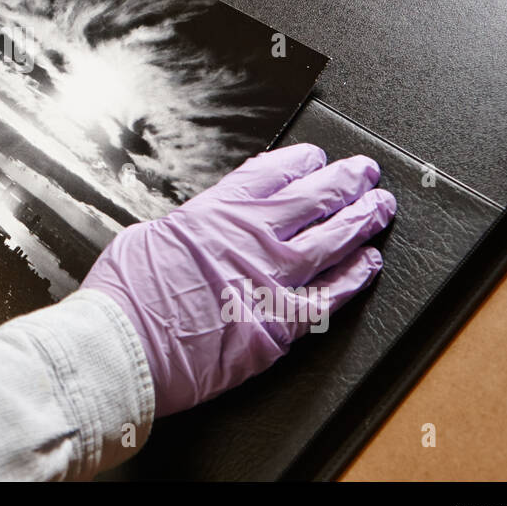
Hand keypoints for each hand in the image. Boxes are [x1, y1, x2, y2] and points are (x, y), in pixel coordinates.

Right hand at [82, 144, 394, 416]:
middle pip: (314, 198)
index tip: (315, 158)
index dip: (300, 162)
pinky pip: (333, 295)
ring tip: (380, 208)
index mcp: (215, 211)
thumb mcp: (146, 239)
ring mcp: (271, 279)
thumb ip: (185, 231)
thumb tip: (196, 234)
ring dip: (362, 219)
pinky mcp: (281, 323)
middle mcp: (251, 238)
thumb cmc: (126, 299)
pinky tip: (369, 264)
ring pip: (333, 239)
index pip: (272, 173)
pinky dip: (355, 276)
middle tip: (364, 173)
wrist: (126, 347)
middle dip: (345, 180)